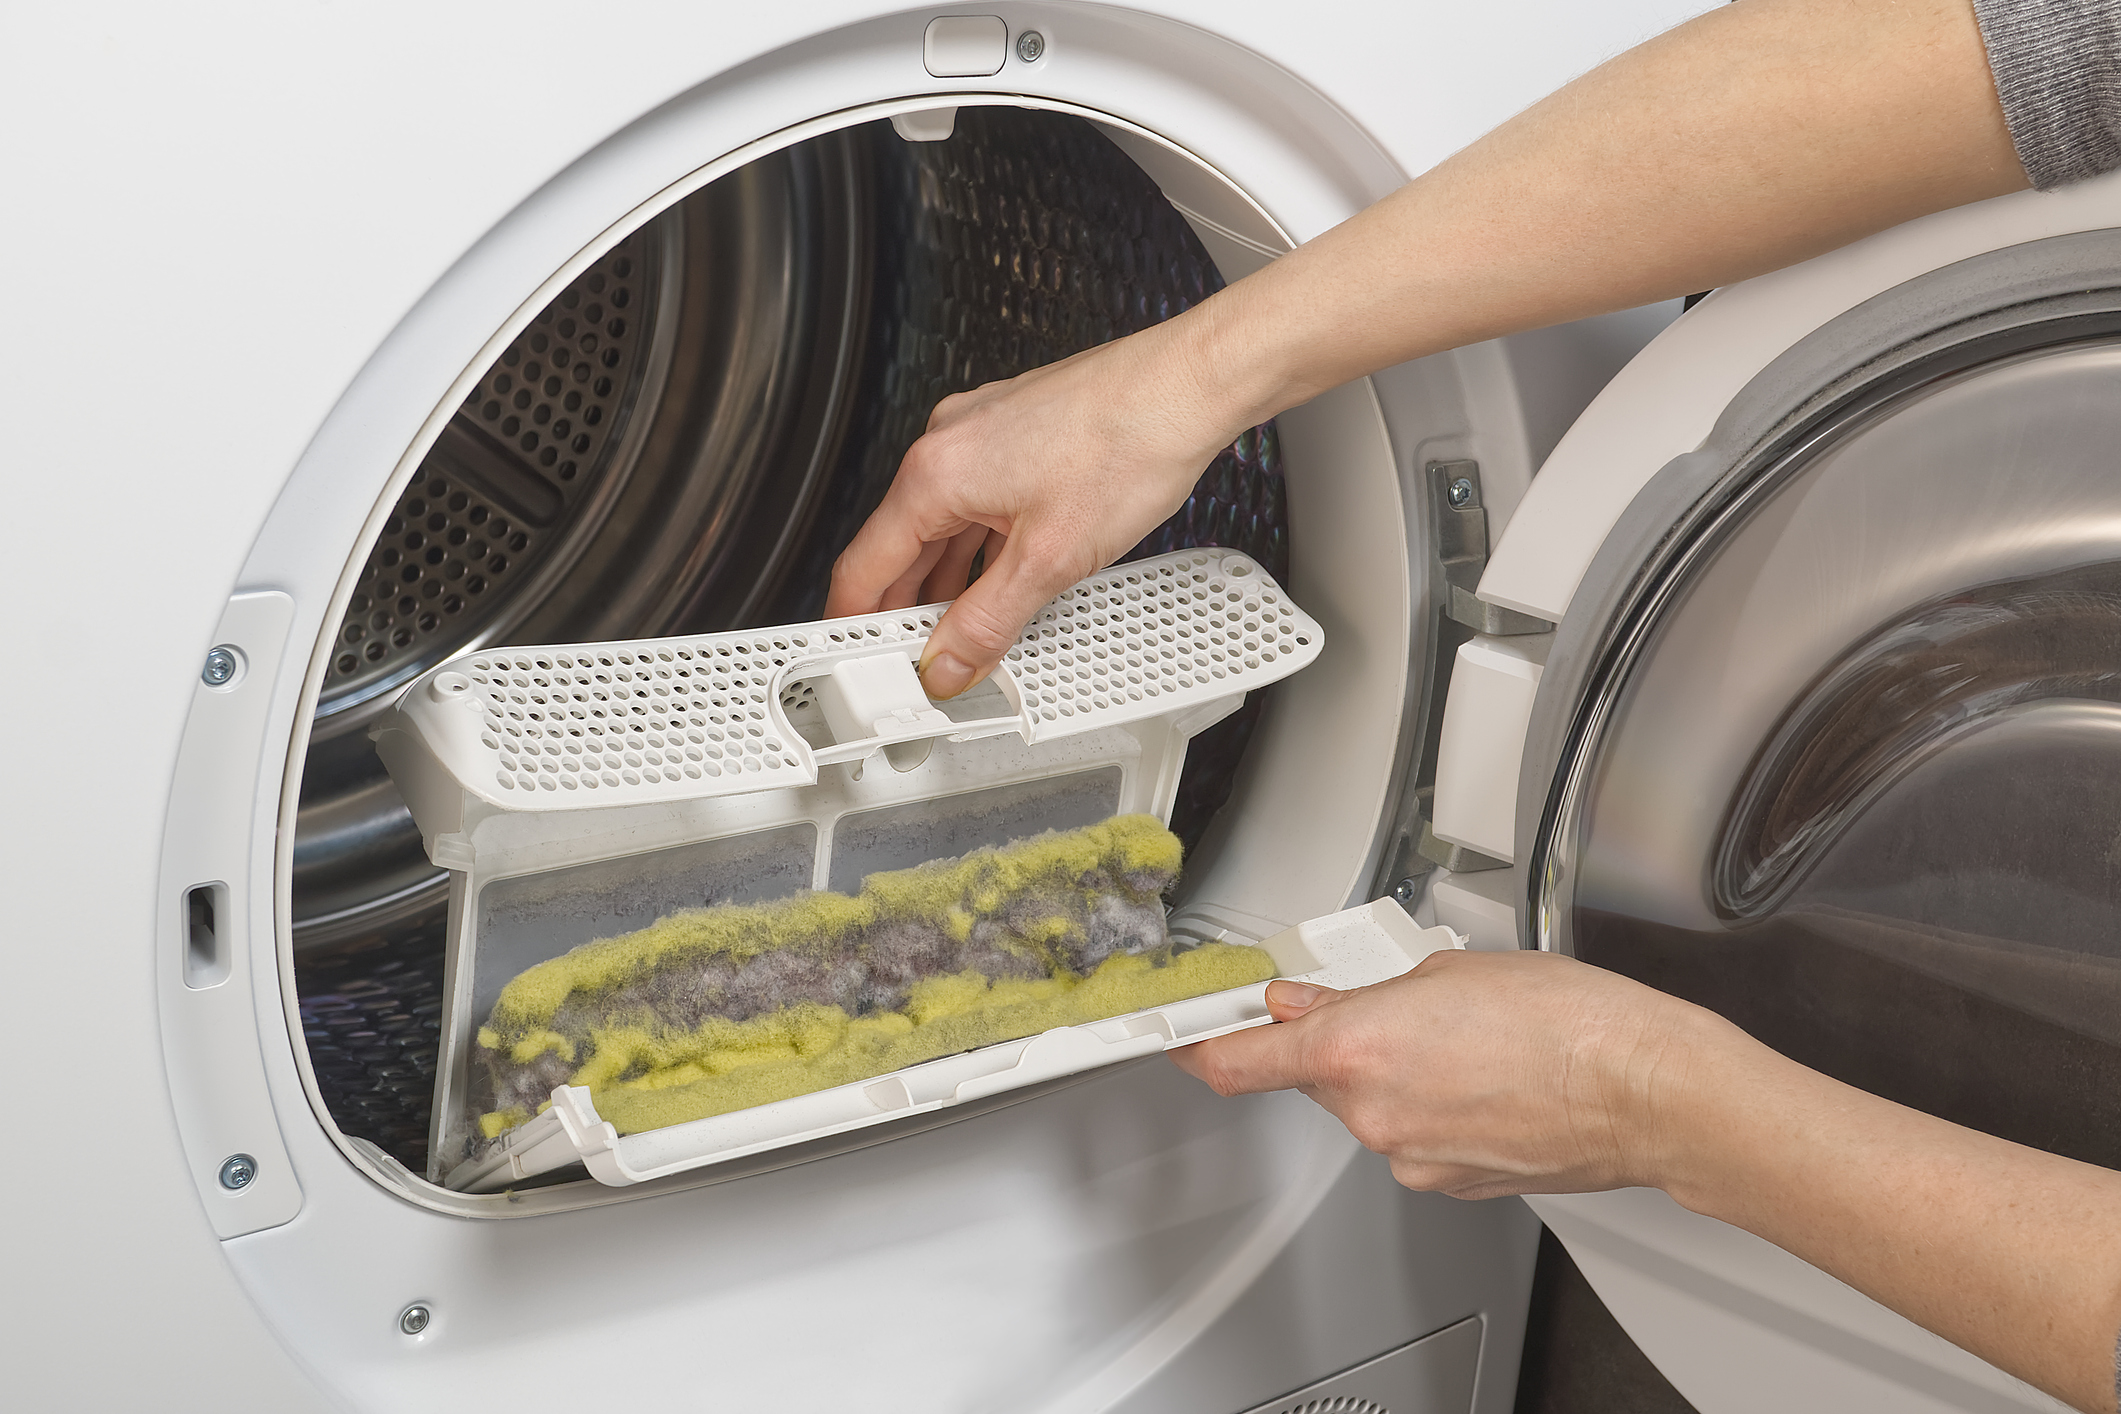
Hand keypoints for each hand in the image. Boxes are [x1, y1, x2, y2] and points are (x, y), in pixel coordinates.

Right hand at [823, 314, 1247, 698]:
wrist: (1189, 385)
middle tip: (918, 662)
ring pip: (941, 525)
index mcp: (935, 473)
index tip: (860, 662)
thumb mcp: (1050, 559)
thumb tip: (949, 661)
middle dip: (906, 608)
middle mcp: (947, 443)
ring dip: (946, 581)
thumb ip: (988, 621)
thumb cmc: (1129, 441)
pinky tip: (1001, 580)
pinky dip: (979, 548)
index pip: (863, 565)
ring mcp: (981, 433)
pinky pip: (976, 502)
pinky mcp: (1017, 433)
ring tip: (962, 634)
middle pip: (898, 545)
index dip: (856, 624)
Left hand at [1169, 949, 1729, 1199]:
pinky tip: (1485, 1078)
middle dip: (1339, 1041)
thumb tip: (1306, 1003)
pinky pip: (1414, 1133)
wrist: (1645, 1088)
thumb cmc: (1569, 1021)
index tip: (1179, 1036)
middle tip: (1395, 1007)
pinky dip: (1433, 1105)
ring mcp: (1409, 1156)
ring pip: (1370, 1105)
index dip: (1196, 1048)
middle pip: (1313, 1076)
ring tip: (1469, 1041)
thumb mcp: (1445, 972)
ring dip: (1395, 1073)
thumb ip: (1357, 996)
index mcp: (1355, 1050)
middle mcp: (1370, 1114)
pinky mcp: (1448, 1181)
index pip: (1236, 1063)